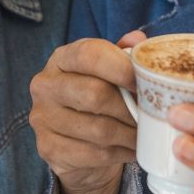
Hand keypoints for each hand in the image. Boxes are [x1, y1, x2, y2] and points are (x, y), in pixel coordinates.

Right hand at [28, 31, 143, 193]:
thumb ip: (123, 54)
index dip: (121, 67)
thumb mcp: (108, 72)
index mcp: (61, 58)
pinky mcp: (49, 148)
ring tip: (145, 134)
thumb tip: (138, 40)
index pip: (89, 55)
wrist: (73, 143)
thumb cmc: (96, 99)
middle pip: (95, 93)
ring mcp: (43, 118)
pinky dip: (120, 153)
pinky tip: (131, 150)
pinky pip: (94, 153)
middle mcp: (45, 85)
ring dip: (130, 134)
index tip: (145, 82)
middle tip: (151, 116)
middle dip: (130, 108)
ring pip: (99, 129)